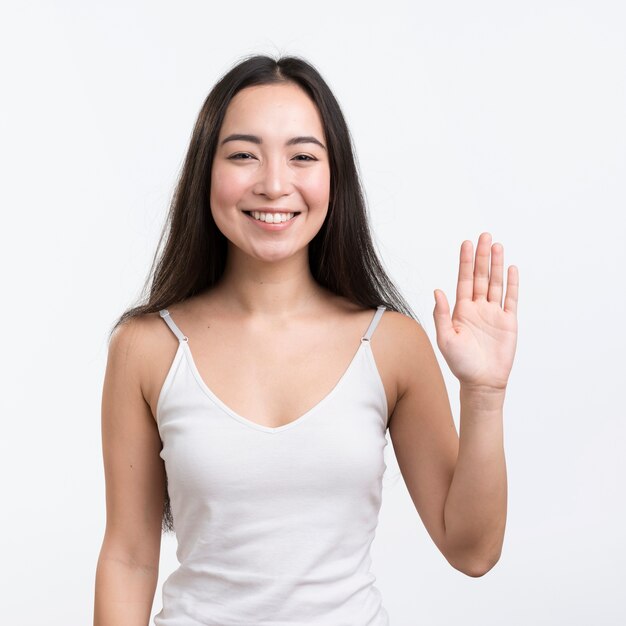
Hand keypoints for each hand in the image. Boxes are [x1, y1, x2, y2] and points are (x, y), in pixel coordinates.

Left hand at [433, 232, 518, 389]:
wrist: (481, 382)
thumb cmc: (460, 363)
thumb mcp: (445, 338)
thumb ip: (441, 314)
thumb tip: (437, 291)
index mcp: (461, 310)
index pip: (464, 280)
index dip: (466, 262)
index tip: (467, 244)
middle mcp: (477, 308)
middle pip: (481, 277)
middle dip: (482, 256)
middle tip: (485, 236)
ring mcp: (494, 314)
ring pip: (496, 284)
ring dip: (497, 265)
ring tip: (498, 246)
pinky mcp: (508, 322)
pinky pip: (511, 299)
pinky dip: (512, 284)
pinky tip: (512, 269)